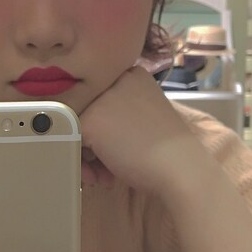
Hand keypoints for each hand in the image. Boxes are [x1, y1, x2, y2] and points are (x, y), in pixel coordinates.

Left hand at [80, 65, 210, 197]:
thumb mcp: (142, 118)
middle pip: (86, 113)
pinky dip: (82, 164)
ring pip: (77, 127)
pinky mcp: (90, 120)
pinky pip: (72, 142)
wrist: (179, 167)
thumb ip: (117, 116)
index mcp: (132, 75)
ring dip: (87, 157)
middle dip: (93, 146)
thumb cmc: (166, 151)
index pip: (101, 101)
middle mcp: (115, 79)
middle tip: (106, 168)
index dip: (105, 130)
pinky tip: (103, 175)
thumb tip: (89, 132)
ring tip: (104, 175)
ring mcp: (101, 99)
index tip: (116, 149)